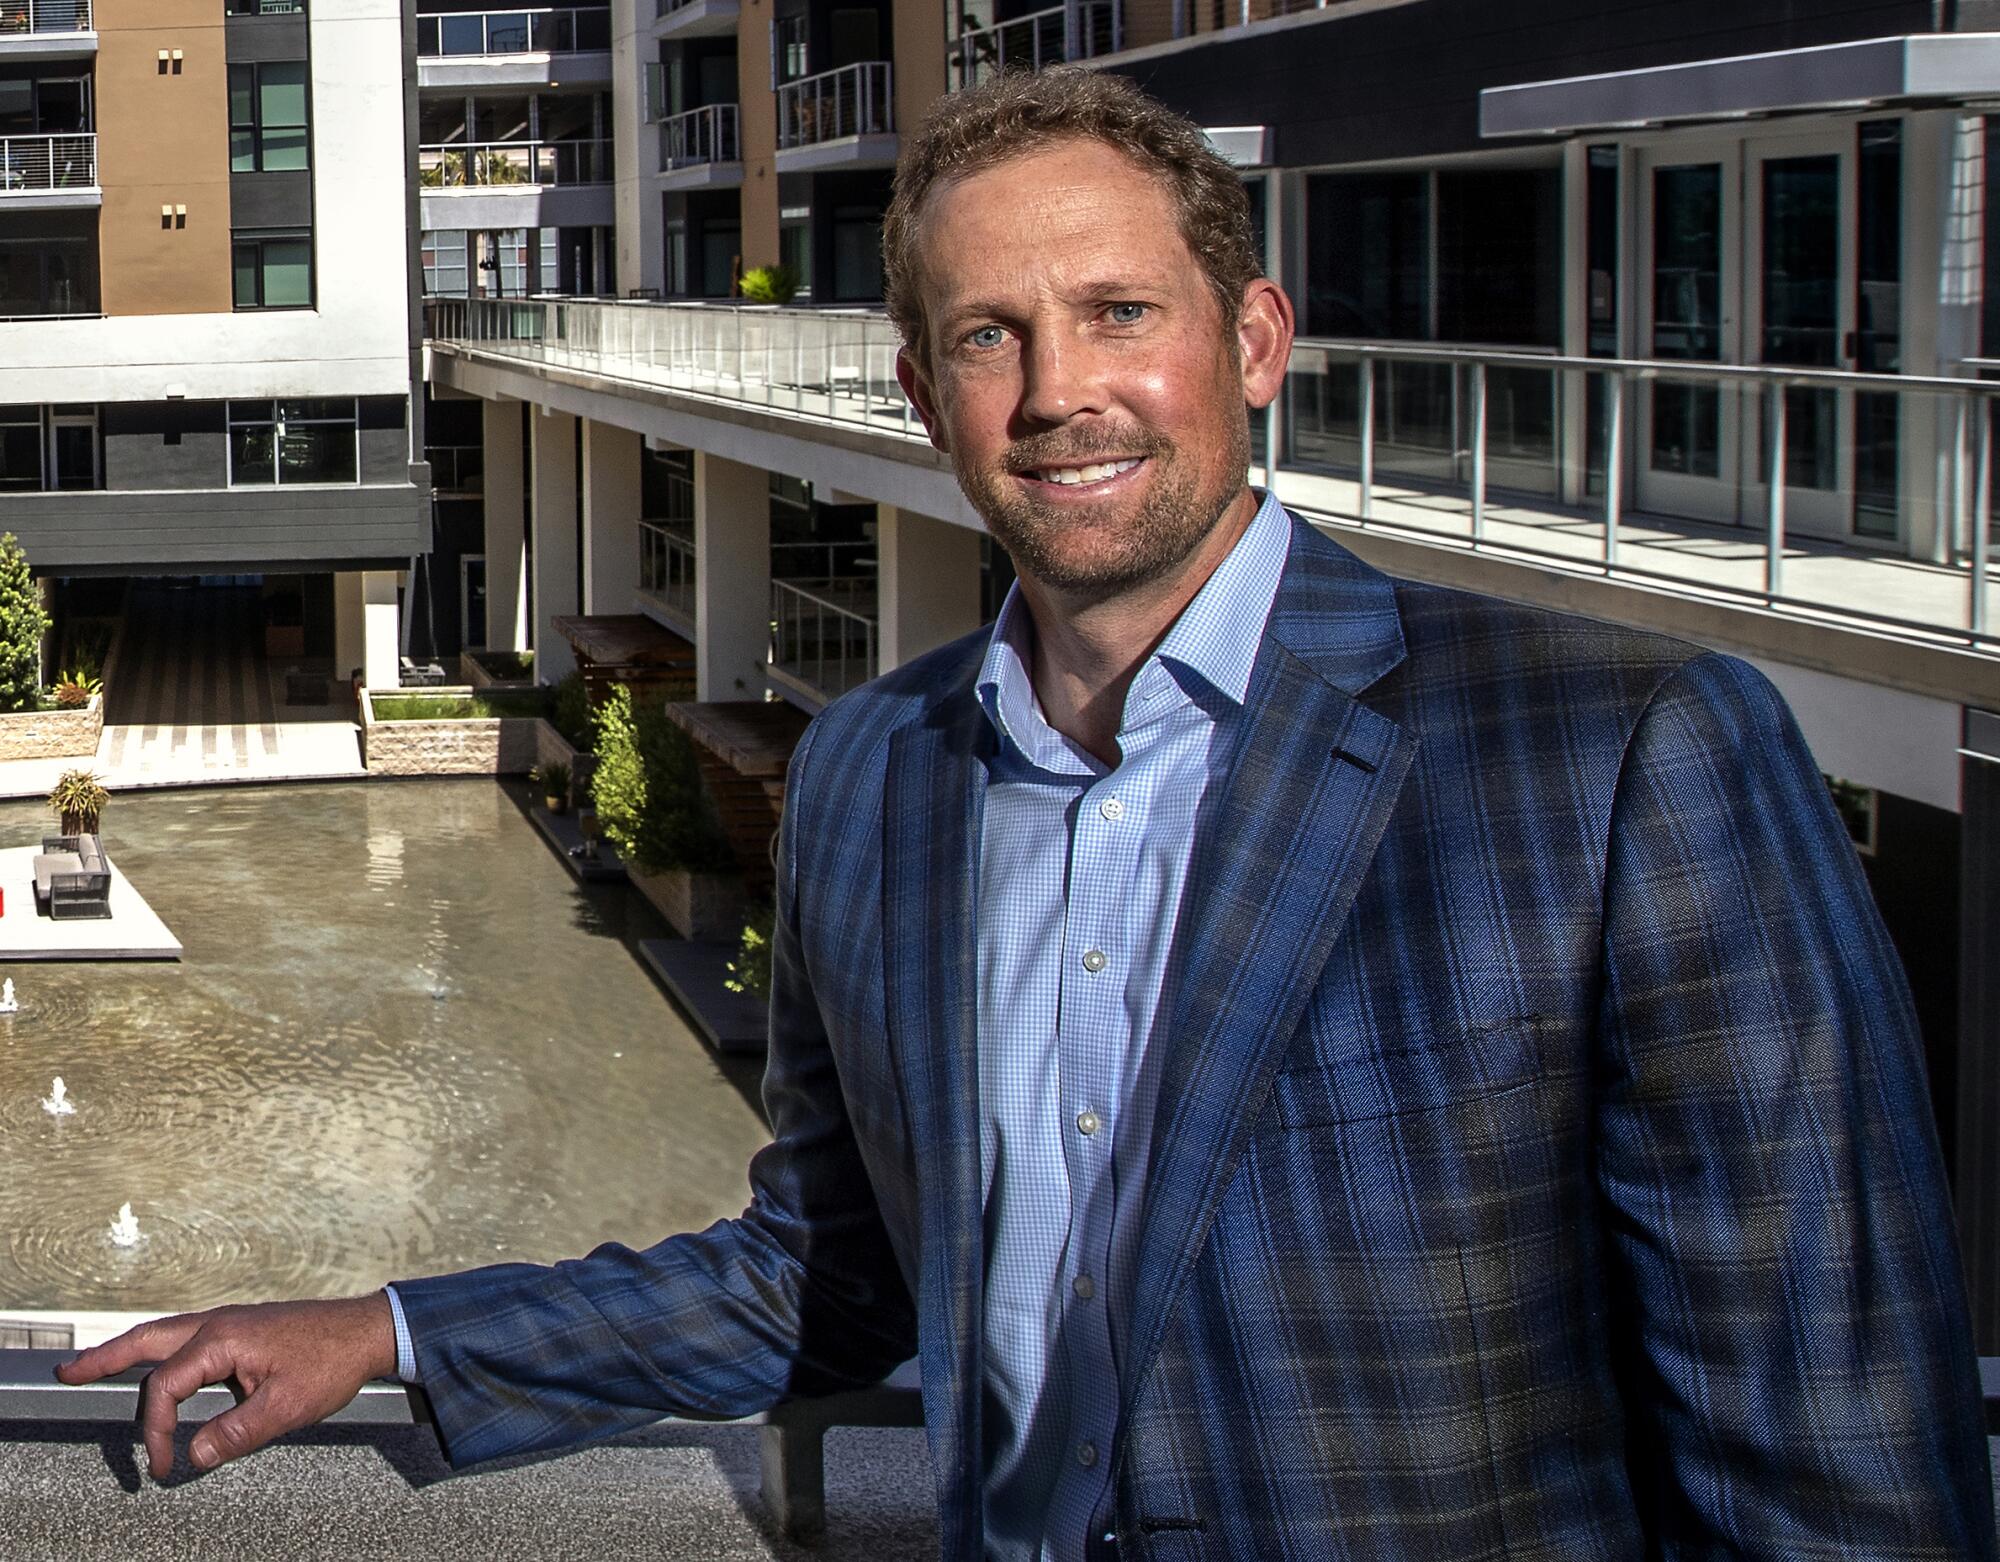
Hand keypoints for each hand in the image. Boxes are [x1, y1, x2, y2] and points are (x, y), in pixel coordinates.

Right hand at [55, 1294, 398, 1478]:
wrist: (369, 1330)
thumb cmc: (333, 1361)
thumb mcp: (286, 1406)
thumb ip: (236, 1434)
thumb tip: (195, 1455)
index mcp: (223, 1337)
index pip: (166, 1387)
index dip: (155, 1430)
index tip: (163, 1465)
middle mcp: (219, 1322)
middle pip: (148, 1339)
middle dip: (106, 1358)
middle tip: (70, 1372)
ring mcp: (231, 1321)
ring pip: (166, 1334)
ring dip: (130, 1350)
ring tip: (98, 1365)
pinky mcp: (243, 1327)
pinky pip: (188, 1337)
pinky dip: (162, 1350)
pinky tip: (159, 1365)